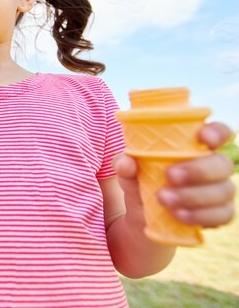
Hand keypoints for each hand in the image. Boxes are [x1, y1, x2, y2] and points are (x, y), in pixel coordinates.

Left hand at [114, 122, 235, 227]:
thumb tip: (126, 163)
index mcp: (195, 146)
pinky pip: (222, 215)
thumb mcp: (128, 170)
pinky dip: (200, 216)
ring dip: (193, 196)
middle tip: (170, 175)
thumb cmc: (141, 179)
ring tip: (164, 199)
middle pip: (223, 164)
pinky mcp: (219, 213)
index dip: (217, 132)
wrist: (142, 215)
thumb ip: (125, 163)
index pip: (219, 132)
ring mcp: (219, 190)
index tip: (203, 137)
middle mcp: (213, 166)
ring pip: (223, 191)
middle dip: (199, 170)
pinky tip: (179, 215)